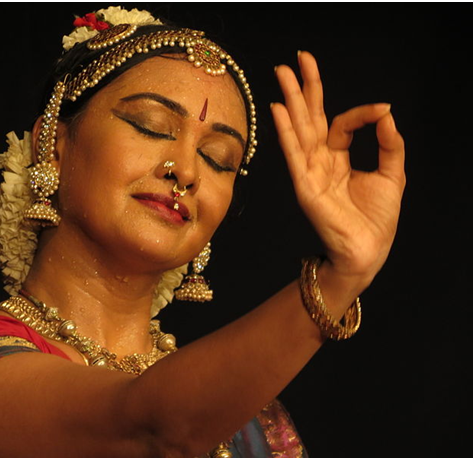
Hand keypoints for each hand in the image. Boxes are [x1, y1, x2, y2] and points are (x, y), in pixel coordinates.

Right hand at [270, 51, 405, 282]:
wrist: (367, 250)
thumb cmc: (376, 219)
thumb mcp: (392, 173)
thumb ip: (390, 143)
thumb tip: (386, 113)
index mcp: (338, 158)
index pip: (341, 124)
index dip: (362, 113)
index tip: (382, 111)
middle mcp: (320, 161)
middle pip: (309, 118)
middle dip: (302, 89)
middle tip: (294, 61)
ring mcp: (309, 173)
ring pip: (299, 130)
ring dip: (290, 101)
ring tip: (282, 73)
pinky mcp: (304, 187)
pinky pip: (294, 155)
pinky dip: (286, 132)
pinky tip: (279, 110)